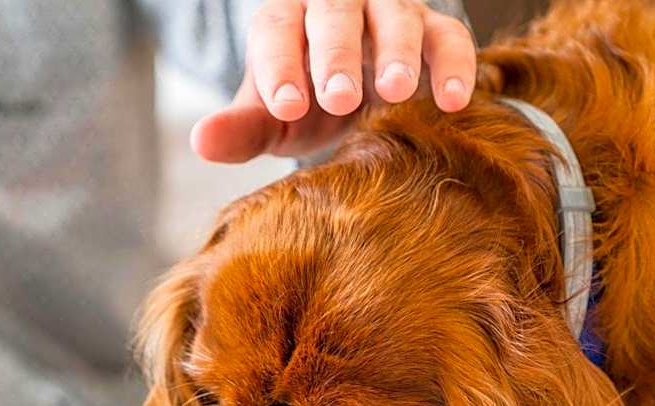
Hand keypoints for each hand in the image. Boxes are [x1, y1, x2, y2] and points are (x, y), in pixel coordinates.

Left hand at [191, 0, 475, 162]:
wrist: (355, 89)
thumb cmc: (305, 99)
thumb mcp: (271, 116)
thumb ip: (242, 128)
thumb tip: (200, 142)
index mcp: (287, 19)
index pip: (277, 31)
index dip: (281, 66)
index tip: (285, 106)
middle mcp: (338, 5)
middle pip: (335, 15)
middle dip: (335, 54)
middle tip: (337, 97)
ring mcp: (388, 14)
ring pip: (395, 18)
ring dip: (396, 52)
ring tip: (393, 91)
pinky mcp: (433, 32)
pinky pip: (448, 39)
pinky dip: (453, 66)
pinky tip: (453, 101)